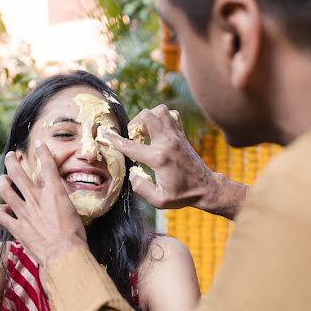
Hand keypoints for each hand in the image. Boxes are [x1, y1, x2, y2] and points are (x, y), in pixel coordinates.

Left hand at [0, 145, 86, 268]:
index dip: (42, 151)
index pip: (47, 165)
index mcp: (54, 193)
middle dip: (12, 160)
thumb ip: (62, 202)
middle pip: (17, 171)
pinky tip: (4, 209)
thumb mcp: (73, 212)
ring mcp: (24, 212)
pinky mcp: (17, 227)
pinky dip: (0, 211)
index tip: (38, 144)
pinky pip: (1, 214)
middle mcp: (36, 198)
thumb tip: (58, 199)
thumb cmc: (75, 237)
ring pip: (4, 188)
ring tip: (3, 180)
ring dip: (2, 181)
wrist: (65, 255)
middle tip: (11, 156)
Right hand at [103, 105, 223, 210]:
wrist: (205, 188)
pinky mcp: (182, 134)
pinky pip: (171, 115)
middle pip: (146, 116)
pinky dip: (162, 118)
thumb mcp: (159, 200)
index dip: (114, 140)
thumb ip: (141, 188)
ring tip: (146, 131)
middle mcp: (167, 142)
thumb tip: (133, 174)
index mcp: (159, 158)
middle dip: (134, 123)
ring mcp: (176, 136)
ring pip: (160, 110)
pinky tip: (158, 131)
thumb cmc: (182, 195)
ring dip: (149, 117)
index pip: (131, 146)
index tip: (105, 134)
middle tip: (134, 137)